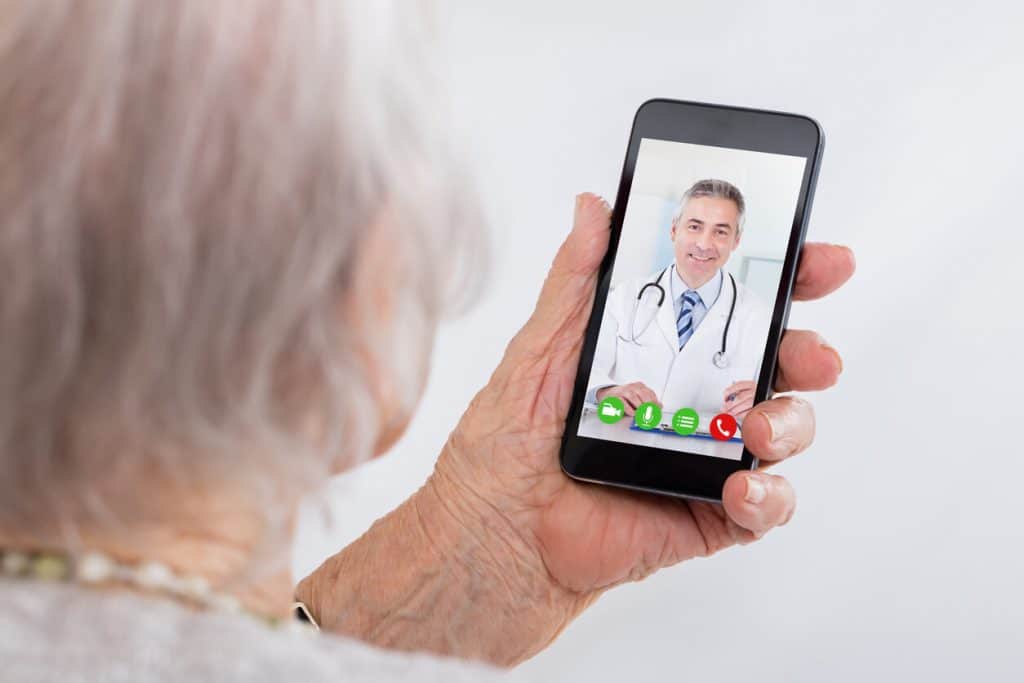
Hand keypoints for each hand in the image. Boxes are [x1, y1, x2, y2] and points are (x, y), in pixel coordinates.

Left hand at [428, 193, 854, 660]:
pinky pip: (764, 506)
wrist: (494, 533)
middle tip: (811, 353)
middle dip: (808, 351)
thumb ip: (575, 280)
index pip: (737, 306)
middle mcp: (696, 399)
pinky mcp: (709, 514)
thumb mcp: (541, 348)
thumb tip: (594, 207)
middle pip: (778, 364)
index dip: (788, 280)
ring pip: (784, 428)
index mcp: (663, 351)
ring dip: (791, 421)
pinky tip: (741, 487)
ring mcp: (708, 457)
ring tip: (758, 426)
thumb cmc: (509, 440)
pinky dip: (769, 496)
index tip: (820, 261)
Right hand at [596, 382, 659, 414]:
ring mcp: (623, 391)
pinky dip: (629, 409)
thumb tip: (660, 406)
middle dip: (648, 404)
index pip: (650, 393)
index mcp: (639, 386)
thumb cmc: (625, 397)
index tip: (658, 410)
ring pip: (633, 397)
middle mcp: (632, 387)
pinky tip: (632, 413)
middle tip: (651, 413)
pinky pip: (623, 402)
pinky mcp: (615, 397)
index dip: (655, 402)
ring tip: (642, 414)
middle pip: (643, 394)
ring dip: (639, 406)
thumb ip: (649, 401)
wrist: (609, 394)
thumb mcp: (638, 397)